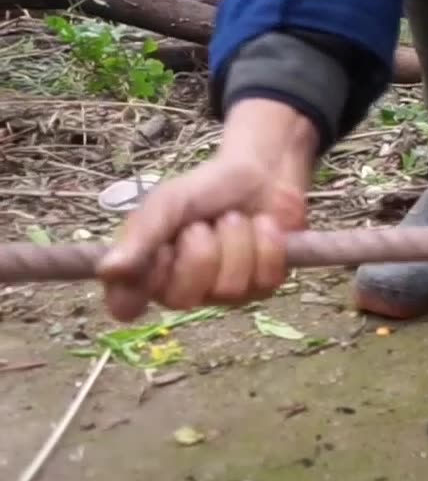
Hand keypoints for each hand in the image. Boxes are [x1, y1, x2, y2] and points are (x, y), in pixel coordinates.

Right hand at [96, 99, 316, 321]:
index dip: (142, 285)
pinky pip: (264, 279)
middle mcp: (182, 290)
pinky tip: (261, 227)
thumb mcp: (167, 203)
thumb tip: (107, 271)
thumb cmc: (206, 190)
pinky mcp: (262, 287)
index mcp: (148, 271)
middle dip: (199, 250)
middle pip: (182, 298)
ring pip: (228, 287)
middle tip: (203, 225)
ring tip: (234, 220)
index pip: (125, 306)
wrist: (262, 174)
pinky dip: (266, 244)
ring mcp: (223, 293)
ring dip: (236, 241)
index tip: (161, 252)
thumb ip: (141, 235)